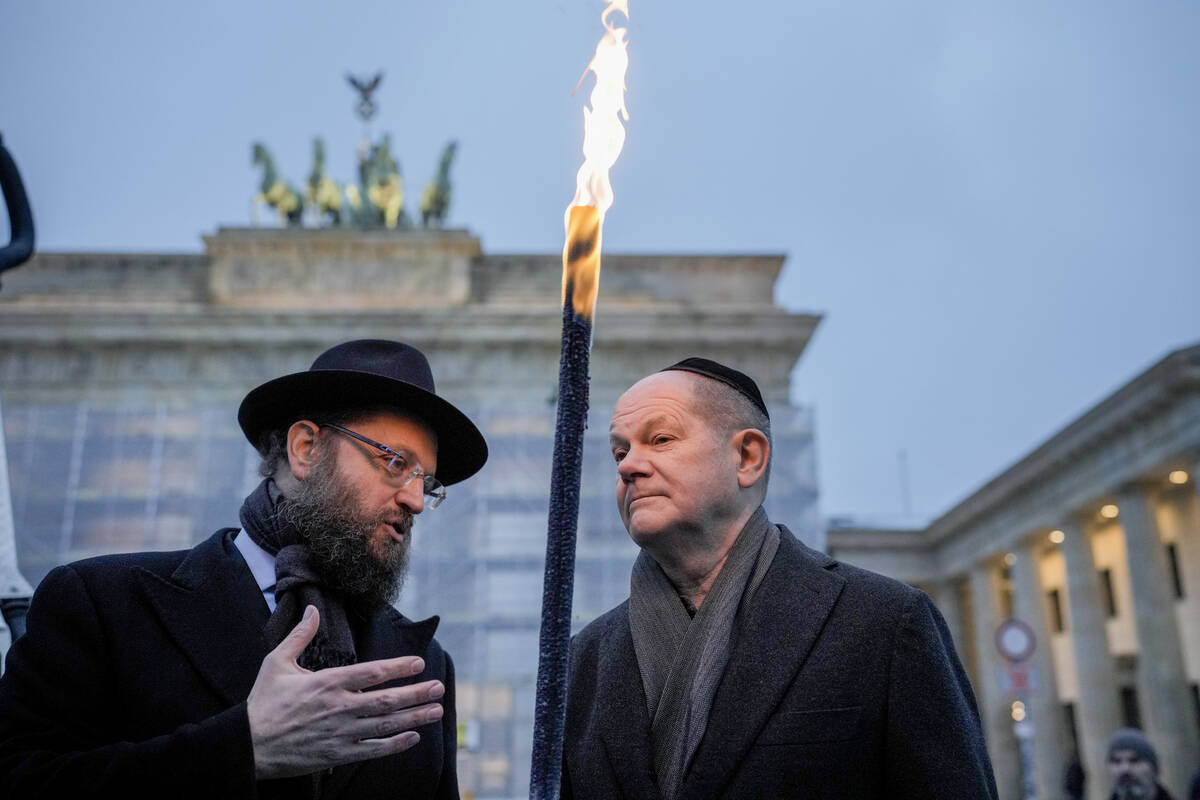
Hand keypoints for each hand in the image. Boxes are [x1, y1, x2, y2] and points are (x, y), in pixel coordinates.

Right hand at [246, 605, 444, 778]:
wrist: (247, 745)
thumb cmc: (263, 702)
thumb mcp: (276, 662)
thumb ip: (300, 636)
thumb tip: (313, 609)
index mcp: (327, 683)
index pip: (372, 673)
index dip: (398, 668)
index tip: (419, 663)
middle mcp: (338, 708)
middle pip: (386, 700)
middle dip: (416, 693)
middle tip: (439, 687)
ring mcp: (339, 733)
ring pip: (384, 725)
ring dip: (414, 718)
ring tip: (436, 710)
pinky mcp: (336, 755)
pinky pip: (372, 750)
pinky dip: (394, 745)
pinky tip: (413, 737)